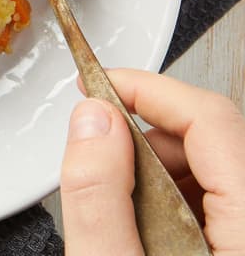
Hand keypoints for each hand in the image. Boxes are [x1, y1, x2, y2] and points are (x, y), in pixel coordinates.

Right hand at [59, 68, 244, 255]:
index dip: (146, 91)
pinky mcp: (236, 244)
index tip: (99, 84)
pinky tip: (140, 230)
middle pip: (208, 138)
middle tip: (96, 158)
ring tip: (118, 214)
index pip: (209, 118)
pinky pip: (209, 198)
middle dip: (141, 140)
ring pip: (205, 166)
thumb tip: (93, 120)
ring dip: (150, 173)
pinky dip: (164, 200)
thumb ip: (99, 197)